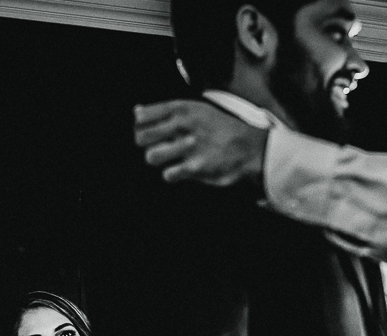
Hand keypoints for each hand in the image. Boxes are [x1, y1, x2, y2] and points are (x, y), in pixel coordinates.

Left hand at [133, 100, 267, 186]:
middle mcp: (183, 125)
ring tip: (169, 158)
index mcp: (181, 109)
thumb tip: (137, 111)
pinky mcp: (195, 167)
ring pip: (151, 157)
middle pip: (142, 137)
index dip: (140, 125)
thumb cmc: (220, 128)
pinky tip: (181, 169)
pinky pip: (168, 174)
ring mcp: (188, 147)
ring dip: (158, 159)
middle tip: (156, 145)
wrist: (249, 147)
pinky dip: (171, 174)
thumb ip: (166, 111)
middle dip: (144, 144)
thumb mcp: (196, 109)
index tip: (146, 129)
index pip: (142, 116)